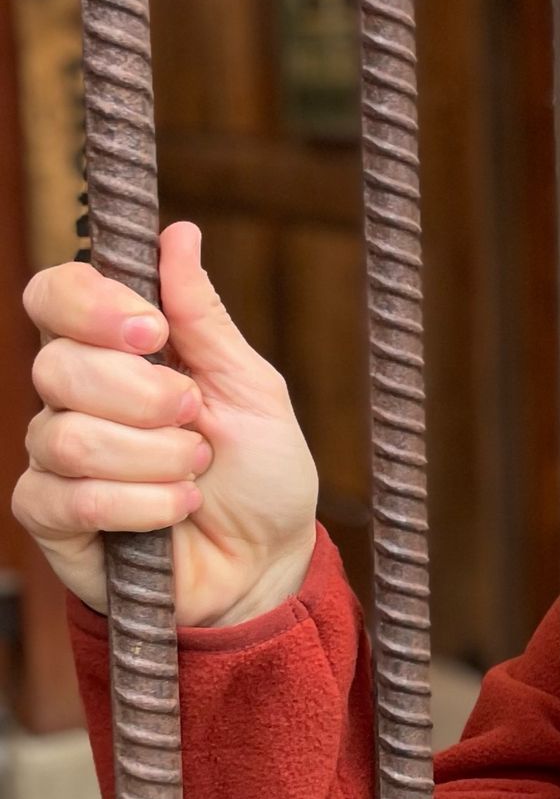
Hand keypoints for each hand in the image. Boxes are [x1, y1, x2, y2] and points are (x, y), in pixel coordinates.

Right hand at [14, 220, 320, 625]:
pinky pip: (69, 498)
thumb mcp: (251, 388)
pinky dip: (140, 506)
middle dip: (145, 396)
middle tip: (195, 419)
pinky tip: (175, 511)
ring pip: (66, 436)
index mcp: (116, 351)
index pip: (55, 296)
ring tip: (194, 473)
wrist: (267, 563)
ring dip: (152, 458)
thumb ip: (204, 318)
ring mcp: (55, 457)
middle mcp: (73, 396)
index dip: (92, 305)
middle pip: (56, 365)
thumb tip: (178, 235)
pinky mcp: (52, 518)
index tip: (153, 329)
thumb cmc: (261, 473)